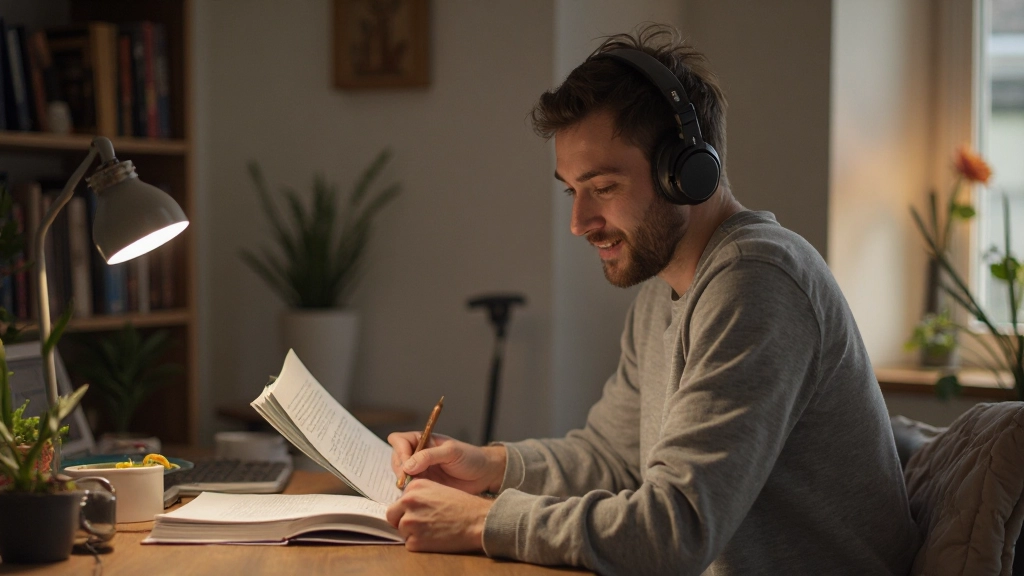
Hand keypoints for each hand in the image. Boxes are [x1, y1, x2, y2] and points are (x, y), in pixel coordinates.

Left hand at [386, 479, 492, 552]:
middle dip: (402, 520)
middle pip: (392, 515)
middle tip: (420, 524)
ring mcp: (410, 521)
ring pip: (402, 531)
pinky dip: (420, 544)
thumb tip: (404, 507)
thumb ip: (419, 495)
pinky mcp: (414, 540)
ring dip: (413, 533)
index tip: (421, 512)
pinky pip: (409, 544)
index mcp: (415, 486)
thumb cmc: (462, 506)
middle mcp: (409, 501)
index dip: (408, 508)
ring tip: (434, 530)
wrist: (478, 521)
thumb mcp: (438, 489)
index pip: (399, 500)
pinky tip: (435, 538)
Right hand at [388, 432, 505, 493]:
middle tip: (409, 481)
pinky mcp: (424, 486)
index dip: (399, 452)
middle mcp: (418, 455)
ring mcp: (420, 471)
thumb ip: (429, 456)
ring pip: (400, 475)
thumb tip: (407, 466)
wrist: (484, 475)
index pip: (399, 440)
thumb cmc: (471, 457)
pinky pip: (409, 489)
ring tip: (416, 488)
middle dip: (400, 470)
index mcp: (423, 440)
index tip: (407, 466)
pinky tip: (418, 495)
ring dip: (404, 482)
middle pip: (396, 459)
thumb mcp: (452, 452)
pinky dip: (409, 492)